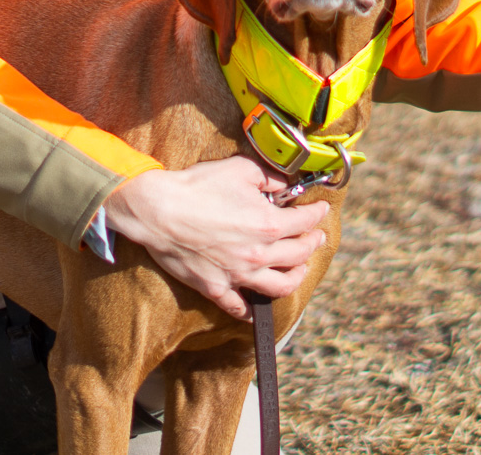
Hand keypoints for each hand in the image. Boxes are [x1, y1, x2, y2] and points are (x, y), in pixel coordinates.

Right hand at [101, 156, 328, 321]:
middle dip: (313, 243)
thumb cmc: (197, 187)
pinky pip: (240, 307)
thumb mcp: (240, 170)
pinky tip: (256, 306)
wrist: (159, 210)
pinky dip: (252, 310)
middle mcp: (259, 254)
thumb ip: (269, 177)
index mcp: (268, 224)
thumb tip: (283, 184)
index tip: (321, 209)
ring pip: (280, 286)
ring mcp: (238, 275)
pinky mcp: (217, 288)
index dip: (318, 213)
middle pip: (299, 255)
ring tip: (298, 270)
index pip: (306, 222)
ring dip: (296, 277)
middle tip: (315, 237)